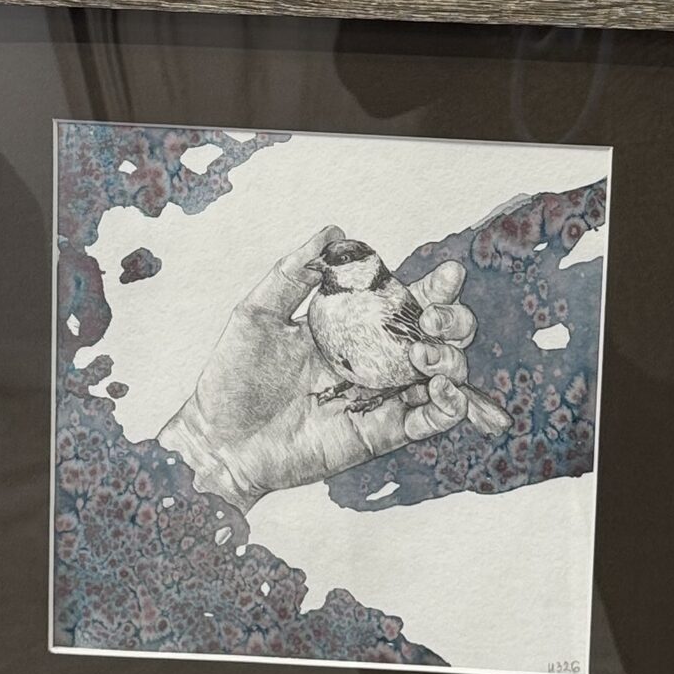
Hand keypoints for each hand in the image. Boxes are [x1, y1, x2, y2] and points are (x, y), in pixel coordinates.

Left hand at [157, 225, 478, 509]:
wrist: (220, 442)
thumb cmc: (232, 378)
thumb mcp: (256, 314)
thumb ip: (294, 272)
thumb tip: (333, 230)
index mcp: (351, 326)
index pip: (406, 300)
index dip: (435, 287)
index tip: (449, 275)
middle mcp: (375, 358)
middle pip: (440, 334)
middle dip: (453, 320)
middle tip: (432, 320)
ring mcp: (382, 396)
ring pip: (445, 374)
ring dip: (451, 360)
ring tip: (423, 356)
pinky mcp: (381, 434)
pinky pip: (431, 421)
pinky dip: (450, 406)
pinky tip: (441, 392)